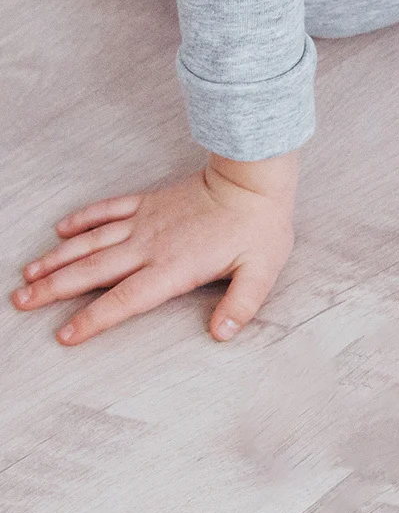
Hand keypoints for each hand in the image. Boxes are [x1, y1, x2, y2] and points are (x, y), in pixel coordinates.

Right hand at [12, 152, 298, 343]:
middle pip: (94, 271)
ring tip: (28, 275)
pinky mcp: (150, 201)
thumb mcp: (261, 271)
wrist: (254, 177)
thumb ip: (241, 305)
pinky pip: (109, 209)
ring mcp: (146, 221)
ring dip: (58, 258)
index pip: (126, 299)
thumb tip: (221, 335)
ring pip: (92, 242)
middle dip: (55, 290)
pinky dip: (84, 218)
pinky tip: (62, 229)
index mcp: (174, 267)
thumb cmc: (260, 226)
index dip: (94, 318)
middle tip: (20, 303)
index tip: (65, 335)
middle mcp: (151, 246)